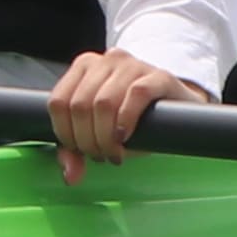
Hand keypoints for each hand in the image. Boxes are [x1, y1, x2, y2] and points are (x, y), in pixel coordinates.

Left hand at [47, 49, 204, 179]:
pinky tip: (125, 137)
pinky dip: (126, 121)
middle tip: (101, 155)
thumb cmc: (134, 120)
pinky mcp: (159, 76)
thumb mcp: (98, 133)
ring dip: (105, 137)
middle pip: (80, 105)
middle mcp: (106, 60)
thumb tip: (70, 176)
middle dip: (87, 140)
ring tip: (115, 152)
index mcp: (84, 67)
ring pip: (104, 103)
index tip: (79, 151)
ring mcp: (133, 65)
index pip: (58, 102)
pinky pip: (136, 95)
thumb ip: (76, 150)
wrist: (179, 112)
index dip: (65, 133)